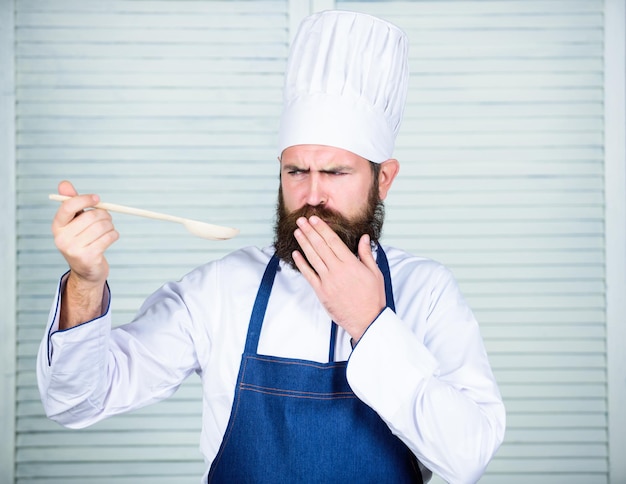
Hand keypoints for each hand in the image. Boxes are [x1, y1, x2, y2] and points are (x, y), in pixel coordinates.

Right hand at [51, 180, 118, 289]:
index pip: (68, 206)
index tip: (97, 198)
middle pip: (91, 216)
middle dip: (104, 214)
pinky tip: (111, 237)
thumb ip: (72, 203)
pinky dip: (114, 235)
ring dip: (110, 225)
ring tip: (108, 229)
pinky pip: (108, 237)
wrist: (86, 270)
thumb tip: (64, 183)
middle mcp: (62, 238)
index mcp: (57, 226)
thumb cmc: (82, 241)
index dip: (84, 199)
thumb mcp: (75, 222)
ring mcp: (74, 249)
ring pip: (102, 226)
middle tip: (107, 218)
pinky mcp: (88, 257)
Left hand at [292, 216, 385, 341]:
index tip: (314, 219)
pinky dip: (301, 264)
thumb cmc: (373, 297)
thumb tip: (364, 237)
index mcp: (351, 264)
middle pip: (320, 246)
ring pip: (313, 258)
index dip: (322, 228)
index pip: (333, 241)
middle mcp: (337, 270)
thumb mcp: (375, 273)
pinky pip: (308, 275)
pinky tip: (296, 254)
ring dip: (303, 243)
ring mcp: (328, 281)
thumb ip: (366, 254)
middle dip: (310, 231)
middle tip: (301, 220)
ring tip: (297, 232)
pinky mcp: (321, 292)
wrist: (367, 320)